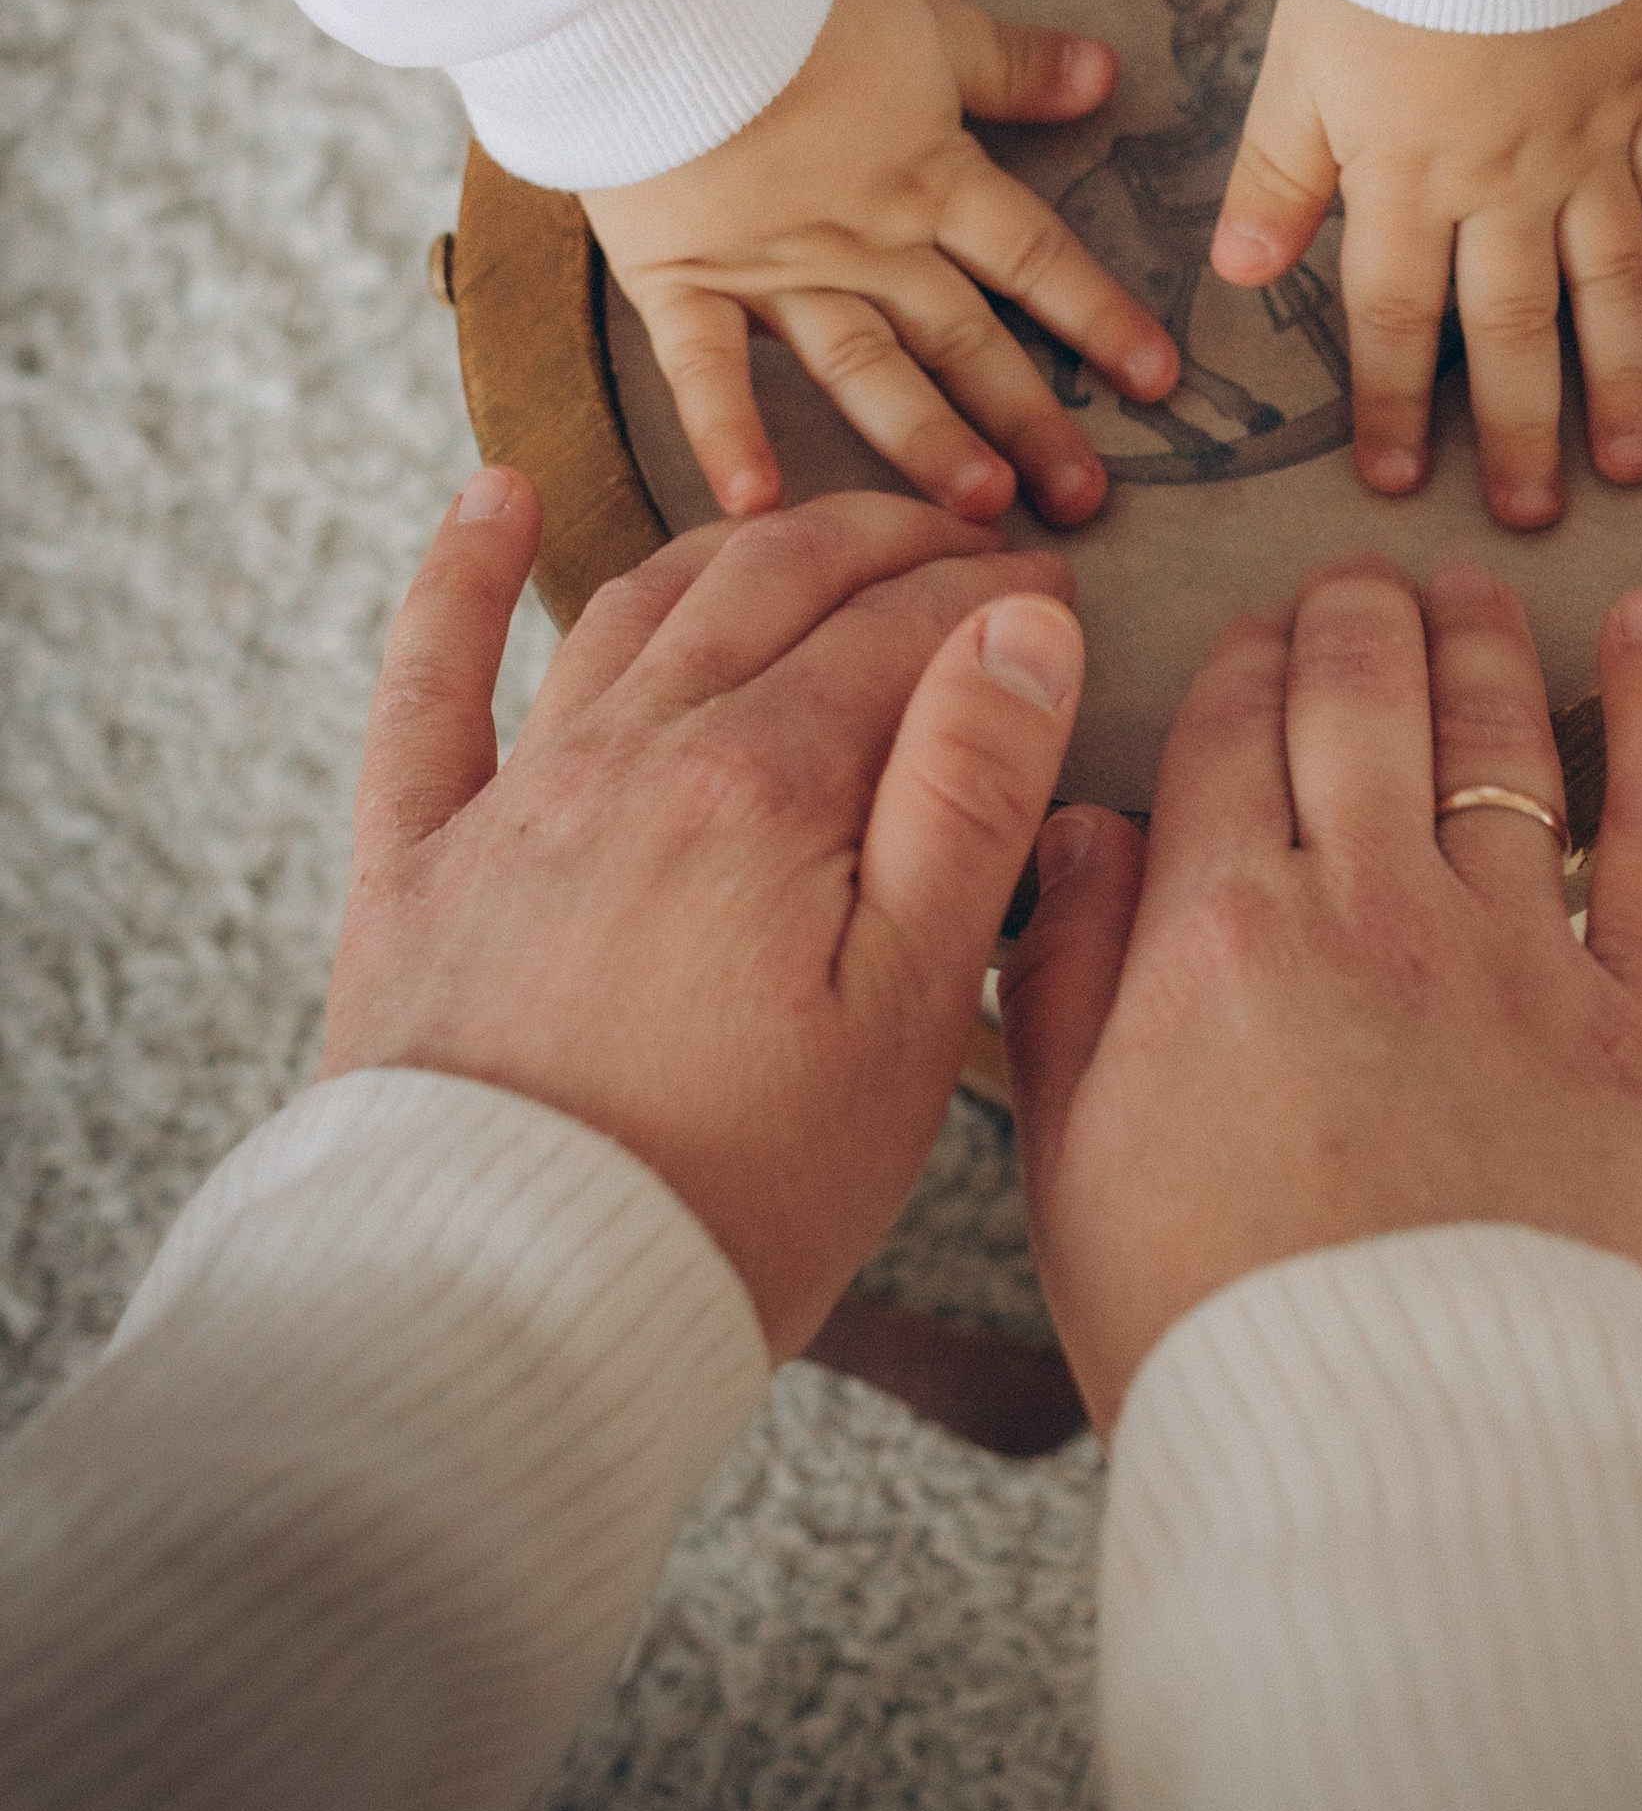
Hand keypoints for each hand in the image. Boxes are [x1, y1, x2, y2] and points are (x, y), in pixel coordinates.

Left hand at [321, 473, 1084, 1353]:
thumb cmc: (737, 1192)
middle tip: (963, 541)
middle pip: (777, 586)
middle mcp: (638, 752)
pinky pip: (431, 683)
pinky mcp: (415, 862)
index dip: (996, 599)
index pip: (908, 631)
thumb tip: (1021, 629)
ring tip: (807, 525)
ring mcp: (516, 800)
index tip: (1056, 595)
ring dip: (733, 542)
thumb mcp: (910, 1012)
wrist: (499, 1314)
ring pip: (636, 605)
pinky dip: (457, 575)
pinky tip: (491, 497)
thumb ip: (969, 798)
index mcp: (769, 783)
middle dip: (888, 542)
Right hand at [586, 0, 1179, 527]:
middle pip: (963, 337)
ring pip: (863, 369)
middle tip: (1086, 502)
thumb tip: (1108, 76)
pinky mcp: (684, 279)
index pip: (1033, 257)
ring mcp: (776, 269)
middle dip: (1030, 419)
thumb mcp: (923, 21)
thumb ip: (1010, 62)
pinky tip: (755, 509)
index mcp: (928, 177)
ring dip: (923, 442)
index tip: (1159, 381)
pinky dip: (724, 435)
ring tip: (979, 510)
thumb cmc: (789, 0)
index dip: (1099, 316)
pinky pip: (705, 369)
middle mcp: (866, 241)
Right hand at [1002, 560, 1641, 1437]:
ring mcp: (1517, 955)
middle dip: (1354, 615)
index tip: (1259, 639)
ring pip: (1497, 728)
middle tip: (1360, 591)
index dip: (1247, 660)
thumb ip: (1065, 974)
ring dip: (1479, 636)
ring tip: (1473, 596)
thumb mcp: (1072, 1162)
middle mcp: (1367, 909)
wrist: (1399, 1481)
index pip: (1233, 726)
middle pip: (1360, 691)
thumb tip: (1080, 824)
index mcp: (1217, 934)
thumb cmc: (1216, 1339)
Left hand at [1209, 0, 1641, 529]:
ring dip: (1624, 385)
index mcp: (1408, 179)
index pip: (1394, 321)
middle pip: (1511, 333)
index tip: (1396, 483)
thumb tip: (1241, 277)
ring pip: (1611, 289)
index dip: (1390, 408)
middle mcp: (1506, 185)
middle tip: (1531, 516)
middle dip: (1518, 434)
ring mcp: (1591, 147)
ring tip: (1634, 465)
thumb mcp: (1297, 60)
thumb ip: (1276, 173)